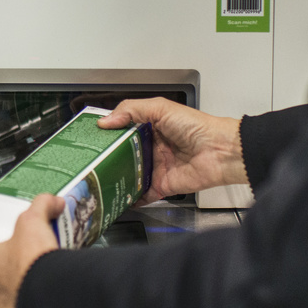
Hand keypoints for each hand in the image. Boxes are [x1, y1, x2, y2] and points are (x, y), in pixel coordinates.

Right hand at [98, 98, 245, 200]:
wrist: (220, 152)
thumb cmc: (197, 127)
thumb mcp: (161, 108)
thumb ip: (131, 110)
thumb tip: (105, 121)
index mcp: (150, 127)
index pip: (123, 130)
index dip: (107, 133)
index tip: (89, 138)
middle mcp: (151, 148)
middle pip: (123, 154)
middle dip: (107, 158)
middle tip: (87, 161)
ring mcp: (155, 168)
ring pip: (129, 174)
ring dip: (116, 177)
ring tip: (95, 180)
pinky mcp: (161, 186)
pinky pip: (142, 195)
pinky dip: (130, 199)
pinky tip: (115, 199)